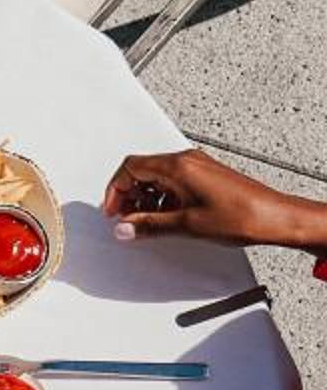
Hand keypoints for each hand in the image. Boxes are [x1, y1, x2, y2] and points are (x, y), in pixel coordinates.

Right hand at [103, 149, 324, 254]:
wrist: (276, 217)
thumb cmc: (242, 216)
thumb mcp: (187, 225)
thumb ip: (149, 226)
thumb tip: (125, 228)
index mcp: (178, 166)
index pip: (131, 167)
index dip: (116, 190)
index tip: (113, 211)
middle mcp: (186, 160)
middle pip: (142, 169)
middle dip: (128, 194)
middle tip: (125, 219)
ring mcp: (197, 167)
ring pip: (157, 176)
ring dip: (145, 198)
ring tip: (145, 223)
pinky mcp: (206, 176)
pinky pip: (174, 181)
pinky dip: (163, 198)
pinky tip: (167, 218)